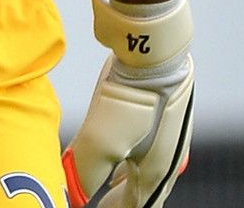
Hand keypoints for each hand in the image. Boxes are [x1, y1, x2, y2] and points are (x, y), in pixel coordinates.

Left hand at [62, 0, 194, 206]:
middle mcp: (168, 159)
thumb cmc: (131, 97)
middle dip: (123, 199)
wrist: (153, 51)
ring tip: (111, 182)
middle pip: (145, 191)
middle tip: (103, 202)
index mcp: (157, 173)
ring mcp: (169, 136)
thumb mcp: (101, 140)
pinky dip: (132, 156)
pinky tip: (122, 146)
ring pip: (147, 168)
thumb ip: (85, 173)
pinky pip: (148, 145)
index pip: (137, 206)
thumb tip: (74, 194)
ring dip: (127, 179)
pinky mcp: (163, 115)